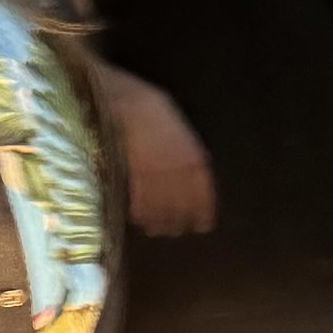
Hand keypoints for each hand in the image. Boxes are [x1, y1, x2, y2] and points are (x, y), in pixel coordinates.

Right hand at [107, 75, 216, 236]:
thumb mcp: (179, 130)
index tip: (203, 225)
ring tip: (156, 230)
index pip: (203, 193)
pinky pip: (140, 199)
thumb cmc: (152, 110)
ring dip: (159, 221)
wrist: (129, 101)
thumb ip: (185, 154)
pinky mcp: (137, 173)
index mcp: (195, 156)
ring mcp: (158, 171)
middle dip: (179, 221)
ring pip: (161, 205)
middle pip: (182, 203)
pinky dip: (140, 211)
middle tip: (174, 231)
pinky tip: (137, 218)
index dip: (202, 211)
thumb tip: (189, 174)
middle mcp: (180, 168)